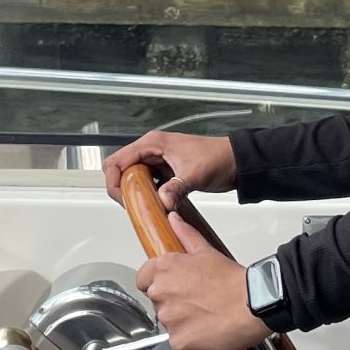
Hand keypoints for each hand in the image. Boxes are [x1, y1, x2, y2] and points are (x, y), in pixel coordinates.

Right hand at [102, 129, 238, 209]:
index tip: (122, 199)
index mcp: (153, 143)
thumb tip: (162, 202)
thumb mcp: (194, 175)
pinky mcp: (165, 170)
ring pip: (132, 177)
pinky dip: (146, 194)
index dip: (114, 181)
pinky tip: (154, 203)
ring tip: (143, 206)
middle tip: (133, 205)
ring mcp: (157, 160)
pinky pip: (146, 183)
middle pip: (121, 169)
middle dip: (122, 189)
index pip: (117, 160)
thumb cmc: (218, 158)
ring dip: (134, 192)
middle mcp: (151, 149)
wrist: (235, 161)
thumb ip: (176, 188)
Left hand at [135, 214, 269, 349]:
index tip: (171, 286)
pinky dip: (190, 339)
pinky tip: (207, 329)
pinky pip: (178, 342)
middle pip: (157, 301)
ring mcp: (169, 320)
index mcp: (164, 270)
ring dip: (181, 321)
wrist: (254, 306)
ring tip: (205, 314)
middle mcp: (161, 294)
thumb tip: (173, 220)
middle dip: (173, 301)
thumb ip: (185, 234)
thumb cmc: (234, 282)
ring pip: (168, 323)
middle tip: (197, 300)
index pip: (142, 278)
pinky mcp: (178, 341)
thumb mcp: (207, 251)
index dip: (156, 282)